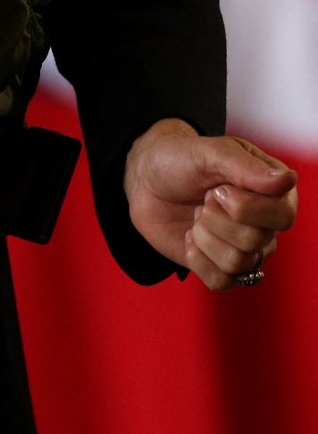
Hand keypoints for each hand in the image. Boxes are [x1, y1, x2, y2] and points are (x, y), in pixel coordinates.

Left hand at [124, 118, 298, 289]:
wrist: (146, 180)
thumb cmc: (180, 160)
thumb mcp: (209, 152)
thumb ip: (246, 167)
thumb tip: (287, 181)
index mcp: (273, 191)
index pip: (282, 216)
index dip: (245, 207)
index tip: (217, 189)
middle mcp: (266, 224)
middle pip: (255, 241)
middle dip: (215, 218)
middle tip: (203, 199)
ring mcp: (245, 249)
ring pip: (237, 263)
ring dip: (204, 236)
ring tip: (196, 215)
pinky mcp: (222, 267)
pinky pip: (221, 281)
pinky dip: (196, 258)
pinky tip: (190, 237)